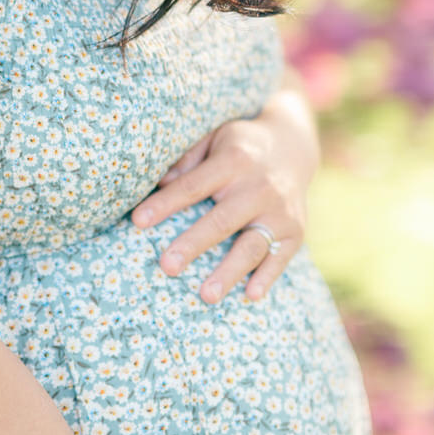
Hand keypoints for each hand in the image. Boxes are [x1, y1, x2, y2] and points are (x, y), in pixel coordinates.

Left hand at [131, 93, 316, 304]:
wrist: (294, 145)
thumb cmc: (239, 146)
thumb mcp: (215, 138)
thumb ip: (188, 159)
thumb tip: (159, 183)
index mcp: (235, 160)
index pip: (194, 185)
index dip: (166, 203)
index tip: (137, 221)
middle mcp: (260, 187)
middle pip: (222, 220)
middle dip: (194, 244)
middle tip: (167, 266)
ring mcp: (280, 211)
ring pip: (252, 245)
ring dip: (229, 272)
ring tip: (207, 296)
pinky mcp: (296, 230)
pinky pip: (280, 258)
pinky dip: (266, 277)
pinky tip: (250, 295)